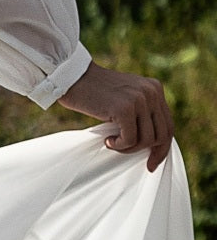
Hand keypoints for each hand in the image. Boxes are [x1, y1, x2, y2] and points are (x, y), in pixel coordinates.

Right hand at [57, 59, 174, 172]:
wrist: (72, 77)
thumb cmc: (95, 91)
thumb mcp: (126, 96)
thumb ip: (142, 112)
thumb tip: (153, 143)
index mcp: (155, 88)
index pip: (168, 125)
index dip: (162, 148)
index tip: (151, 163)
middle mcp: (151, 92)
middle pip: (162, 135)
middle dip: (147, 151)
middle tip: (127, 153)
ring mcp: (139, 99)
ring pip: (147, 140)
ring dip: (129, 148)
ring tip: (113, 142)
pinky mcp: (124, 108)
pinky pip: (130, 139)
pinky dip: (119, 145)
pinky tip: (107, 139)